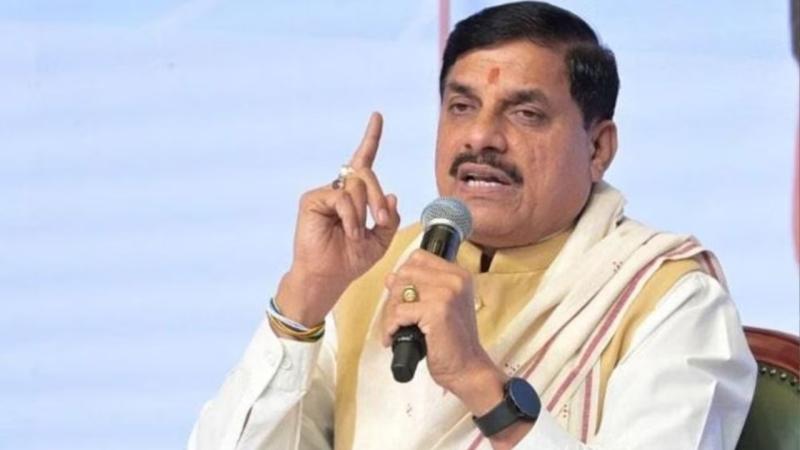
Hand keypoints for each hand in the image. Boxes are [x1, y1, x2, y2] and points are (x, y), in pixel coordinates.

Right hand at [276, 112, 400, 326]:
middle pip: (366, 174)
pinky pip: (342, 197)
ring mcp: (325, 194)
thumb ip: (390, 217)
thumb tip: (391, 194)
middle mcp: (339, 190)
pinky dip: (351, 217)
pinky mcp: (312, 199)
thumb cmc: (350, 260)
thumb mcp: (381, 240)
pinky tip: (348, 232)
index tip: (377, 116)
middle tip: (381, 222)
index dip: (371, 138)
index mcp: (355, 196)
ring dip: (363, 214)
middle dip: (377, 199)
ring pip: (356, 186)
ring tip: (356, 236)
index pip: (363, 161)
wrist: (328, 278)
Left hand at [380, 250, 506, 413]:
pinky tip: (394, 338)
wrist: (468, 368)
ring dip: (389, 314)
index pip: (418, 257)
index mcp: (458, 274)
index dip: (404, 276)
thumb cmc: (453, 341)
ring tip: (394, 330)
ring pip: (399, 291)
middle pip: (405, 273)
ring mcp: (446, 293)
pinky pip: (398, 312)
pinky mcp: (436, 311)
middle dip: (393, 297)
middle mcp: (454, 279)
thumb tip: (391, 278)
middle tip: (395, 319)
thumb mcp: (439, 307)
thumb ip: (420, 289)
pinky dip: (391, 327)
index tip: (402, 297)